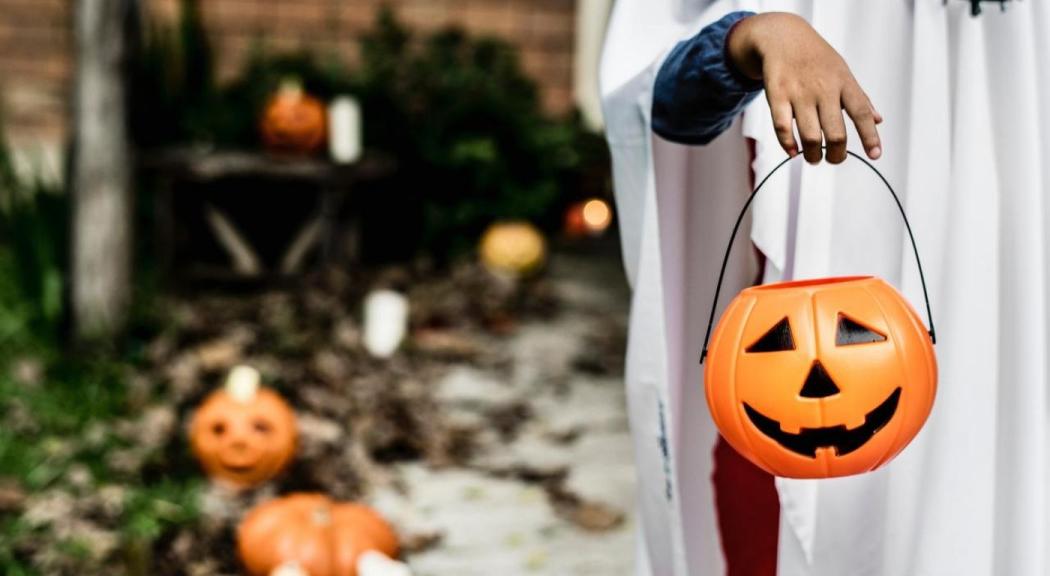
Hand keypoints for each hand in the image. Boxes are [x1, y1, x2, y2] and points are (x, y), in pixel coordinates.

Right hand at [727, 12, 882, 163]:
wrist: (784, 37)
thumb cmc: (816, 58)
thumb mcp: (843, 72)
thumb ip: (860, 98)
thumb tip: (878, 120)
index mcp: (843, 83)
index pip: (862, 113)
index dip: (870, 136)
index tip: (875, 154)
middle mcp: (823, 89)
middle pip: (836, 133)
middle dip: (836, 155)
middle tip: (833, 158)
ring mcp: (799, 93)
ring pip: (810, 137)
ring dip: (812, 155)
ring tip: (813, 157)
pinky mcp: (777, 96)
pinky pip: (783, 128)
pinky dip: (788, 145)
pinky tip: (792, 151)